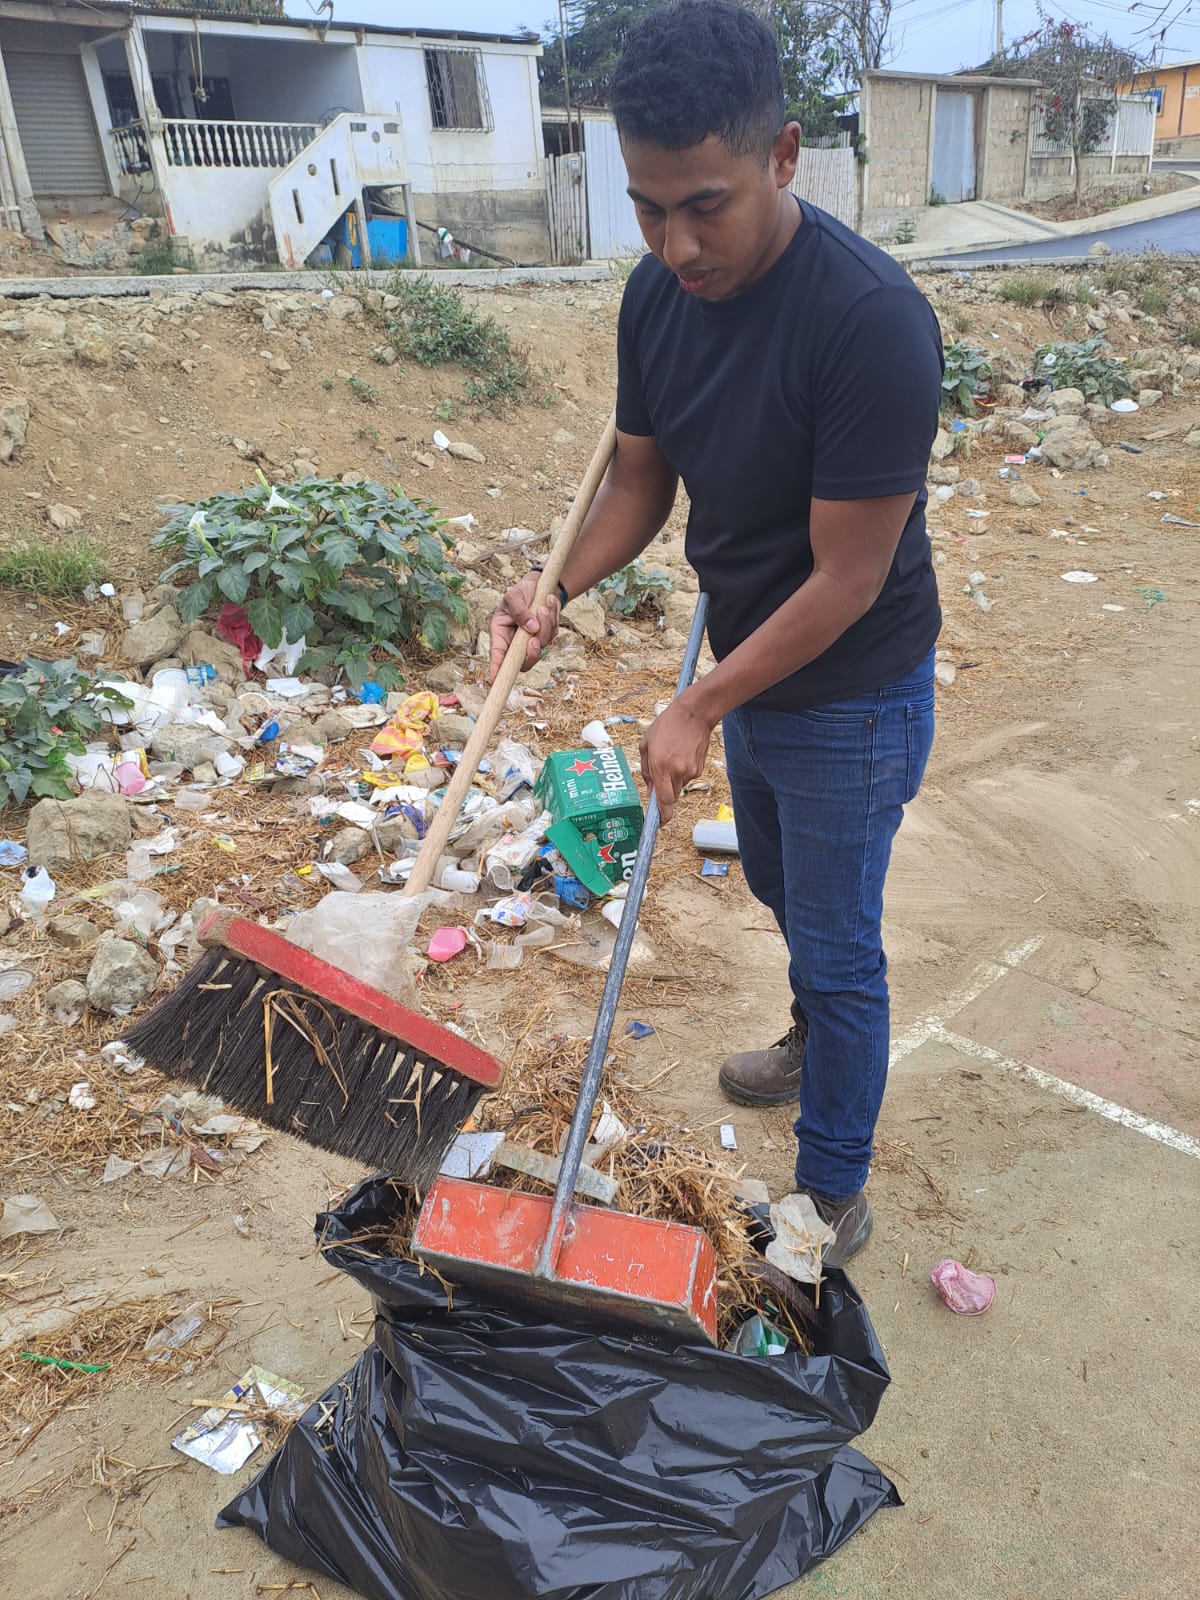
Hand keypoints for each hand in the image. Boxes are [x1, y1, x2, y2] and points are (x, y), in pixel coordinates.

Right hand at [488, 572, 561, 681]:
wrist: (539, 585)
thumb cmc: (521, 591)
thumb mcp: (514, 596)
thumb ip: (520, 611)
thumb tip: (532, 629)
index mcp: (500, 633)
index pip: (498, 655)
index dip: (496, 668)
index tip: (494, 679)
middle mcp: (514, 641)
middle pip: (523, 661)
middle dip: (532, 652)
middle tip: (535, 639)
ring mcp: (531, 641)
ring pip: (541, 646)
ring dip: (546, 624)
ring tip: (544, 605)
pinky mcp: (545, 636)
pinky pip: (552, 634)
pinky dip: (553, 618)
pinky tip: (549, 604)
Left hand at [638, 694, 713, 823]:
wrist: (694, 713)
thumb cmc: (667, 725)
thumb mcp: (646, 744)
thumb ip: (645, 770)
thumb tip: (650, 789)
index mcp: (660, 766)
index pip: (664, 800)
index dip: (662, 816)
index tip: (659, 824)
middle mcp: (676, 772)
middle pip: (670, 796)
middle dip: (664, 792)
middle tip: (661, 775)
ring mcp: (690, 771)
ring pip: (678, 787)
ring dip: (672, 779)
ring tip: (671, 756)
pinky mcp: (699, 768)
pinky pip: (686, 778)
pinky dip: (681, 772)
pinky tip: (681, 754)